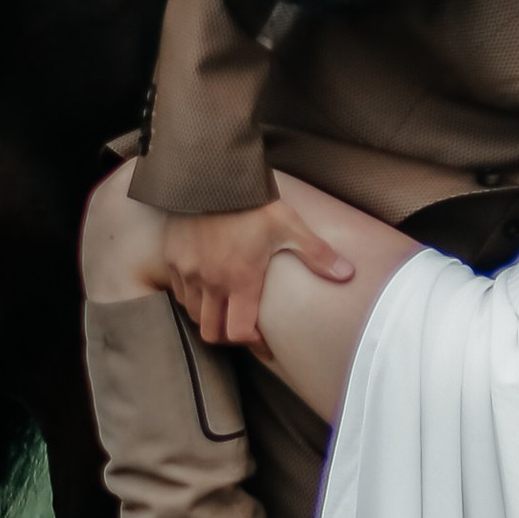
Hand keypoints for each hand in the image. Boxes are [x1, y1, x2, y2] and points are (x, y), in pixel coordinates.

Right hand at [161, 199, 354, 354]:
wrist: (210, 174)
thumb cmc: (251, 201)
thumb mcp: (289, 225)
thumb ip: (317, 254)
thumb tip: (347, 274)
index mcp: (240, 280)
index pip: (239, 332)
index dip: (253, 343)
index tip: (264, 342)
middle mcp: (210, 282)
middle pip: (212, 332)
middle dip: (228, 337)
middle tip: (242, 330)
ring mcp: (187, 272)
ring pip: (193, 313)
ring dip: (209, 318)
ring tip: (225, 310)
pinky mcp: (171, 258)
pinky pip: (178, 291)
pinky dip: (191, 297)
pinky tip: (204, 288)